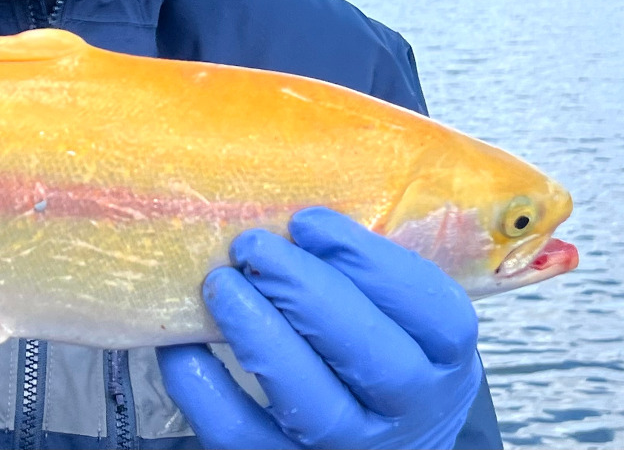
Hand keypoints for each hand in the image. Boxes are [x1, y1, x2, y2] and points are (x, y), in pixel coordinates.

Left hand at [157, 207, 481, 449]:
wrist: (372, 443)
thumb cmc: (372, 351)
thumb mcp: (395, 313)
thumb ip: (364, 266)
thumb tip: (292, 198)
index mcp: (442, 359)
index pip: (435, 314)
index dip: (372, 262)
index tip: (310, 222)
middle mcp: (406, 411)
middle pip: (373, 356)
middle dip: (307, 291)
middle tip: (254, 244)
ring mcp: (348, 448)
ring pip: (311, 403)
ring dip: (259, 334)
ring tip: (220, 282)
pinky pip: (241, 435)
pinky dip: (204, 387)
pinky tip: (180, 343)